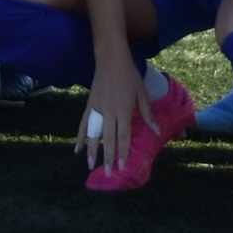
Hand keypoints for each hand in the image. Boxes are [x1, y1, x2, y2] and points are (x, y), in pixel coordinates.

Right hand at [77, 60, 155, 175]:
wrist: (110, 59)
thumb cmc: (130, 75)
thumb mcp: (142, 93)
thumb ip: (147, 113)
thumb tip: (156, 131)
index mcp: (123, 109)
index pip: (123, 136)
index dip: (123, 152)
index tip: (122, 167)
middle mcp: (109, 111)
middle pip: (108, 138)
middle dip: (108, 157)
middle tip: (108, 173)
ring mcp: (97, 108)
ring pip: (93, 133)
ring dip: (91, 150)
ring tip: (90, 165)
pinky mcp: (89, 105)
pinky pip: (83, 123)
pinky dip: (80, 136)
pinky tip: (77, 147)